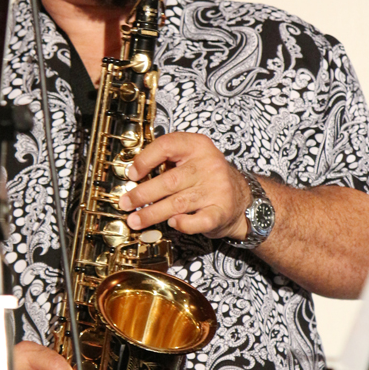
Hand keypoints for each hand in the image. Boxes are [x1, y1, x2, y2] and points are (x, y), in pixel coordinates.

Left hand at [118, 132, 251, 238]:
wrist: (242, 198)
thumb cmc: (206, 178)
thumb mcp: (190, 158)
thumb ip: (166, 161)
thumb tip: (133, 174)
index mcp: (198, 146)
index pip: (167, 145)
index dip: (145, 160)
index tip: (132, 174)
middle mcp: (209, 165)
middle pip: (169, 180)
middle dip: (142, 194)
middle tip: (125, 203)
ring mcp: (217, 189)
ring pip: (177, 203)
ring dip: (151, 214)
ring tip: (135, 220)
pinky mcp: (221, 211)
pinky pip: (197, 221)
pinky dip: (182, 224)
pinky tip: (171, 223)